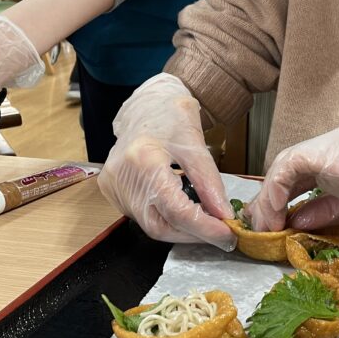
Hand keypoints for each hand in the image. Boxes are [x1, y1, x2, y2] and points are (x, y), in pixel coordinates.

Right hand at [99, 74, 235, 249]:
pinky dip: (165, 218)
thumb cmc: (170, 116)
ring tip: (203, 219)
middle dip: (192, 233)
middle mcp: (122, 177)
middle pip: (159, 225)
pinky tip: (181, 209)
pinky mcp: (111, 190)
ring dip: (180, 228)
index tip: (227, 233)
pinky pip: (141, 216)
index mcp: (144, 160)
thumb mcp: (197, 145)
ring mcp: (113, 186)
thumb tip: (224, 215)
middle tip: (218, 230)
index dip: (203, 227)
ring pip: (150, 225)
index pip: (176, 209)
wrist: (145, 104)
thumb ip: (210, 183)